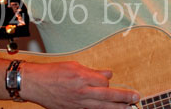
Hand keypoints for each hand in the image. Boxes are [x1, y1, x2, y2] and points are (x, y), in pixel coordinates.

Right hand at [20, 60, 138, 108]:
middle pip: (107, 96)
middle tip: (136, 98)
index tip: (107, 81)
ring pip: (101, 108)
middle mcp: (81, 92)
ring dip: (116, 108)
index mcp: (82, 78)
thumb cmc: (52, 73)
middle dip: (123, 97)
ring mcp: (76, 104)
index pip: (104, 82)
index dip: (108, 82)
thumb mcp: (74, 66)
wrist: (34, 83)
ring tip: (128, 108)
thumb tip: (108, 74)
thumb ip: (92, 71)